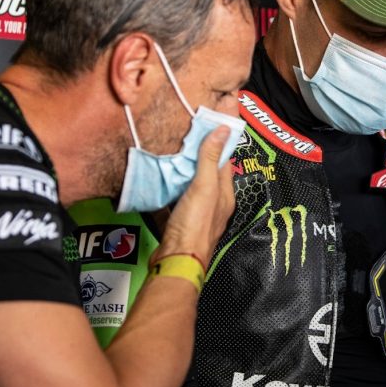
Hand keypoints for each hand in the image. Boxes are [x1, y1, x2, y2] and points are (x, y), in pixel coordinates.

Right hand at [157, 126, 234, 264]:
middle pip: (207, 173)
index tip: (208, 125)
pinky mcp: (179, 221)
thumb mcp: (204, 188)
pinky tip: (160, 180)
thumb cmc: (194, 227)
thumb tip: (222, 131)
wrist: (176, 261)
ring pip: (190, 186)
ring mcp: (196, 213)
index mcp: (224, 194)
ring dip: (183, 171)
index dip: (217, 143)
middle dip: (197, 155)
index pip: (224, 161)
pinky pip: (175, 199)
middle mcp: (213, 203)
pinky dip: (169, 188)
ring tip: (171, 152)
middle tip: (185, 136)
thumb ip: (210, 159)